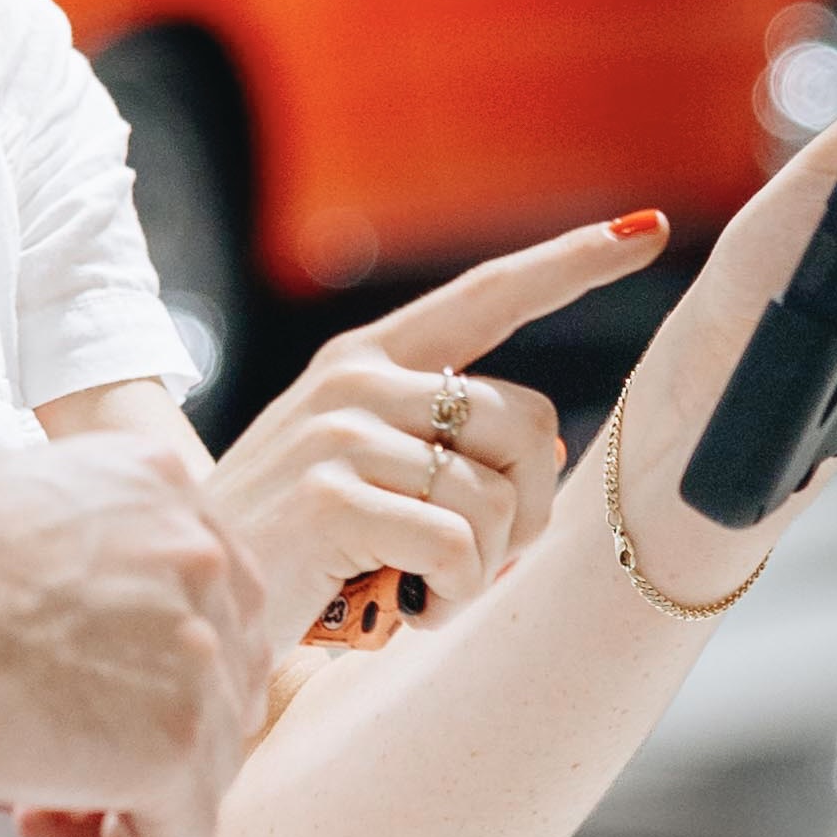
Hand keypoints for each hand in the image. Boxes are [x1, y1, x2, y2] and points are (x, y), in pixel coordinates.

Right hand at [0, 438, 271, 836]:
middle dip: (150, 726)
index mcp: (154, 485)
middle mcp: (195, 554)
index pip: (209, 593)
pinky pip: (181, 829)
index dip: (155, 663)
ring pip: (209, 756)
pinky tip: (43, 823)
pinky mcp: (172, 739)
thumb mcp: (5, 516)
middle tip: (66, 749)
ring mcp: (196, 647)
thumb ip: (71, 564)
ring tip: (37, 790)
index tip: (93, 691)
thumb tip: (64, 633)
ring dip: (132, 787)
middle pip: (225, 675)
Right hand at [216, 217, 647, 642]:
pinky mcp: (332, 497)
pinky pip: (460, 547)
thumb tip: (550, 444)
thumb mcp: (365, 471)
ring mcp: (339, 435)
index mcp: (366, 361)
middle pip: (525, 423)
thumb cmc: (293, 550)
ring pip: (497, 497)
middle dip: (527, 509)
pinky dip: (453, 596)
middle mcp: (354, 382)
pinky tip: (405, 606)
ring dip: (481, 567)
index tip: (647, 230)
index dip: (573, 262)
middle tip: (475, 559)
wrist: (189, 599)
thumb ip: (444, 442)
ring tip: (422, 586)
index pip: (489, 295)